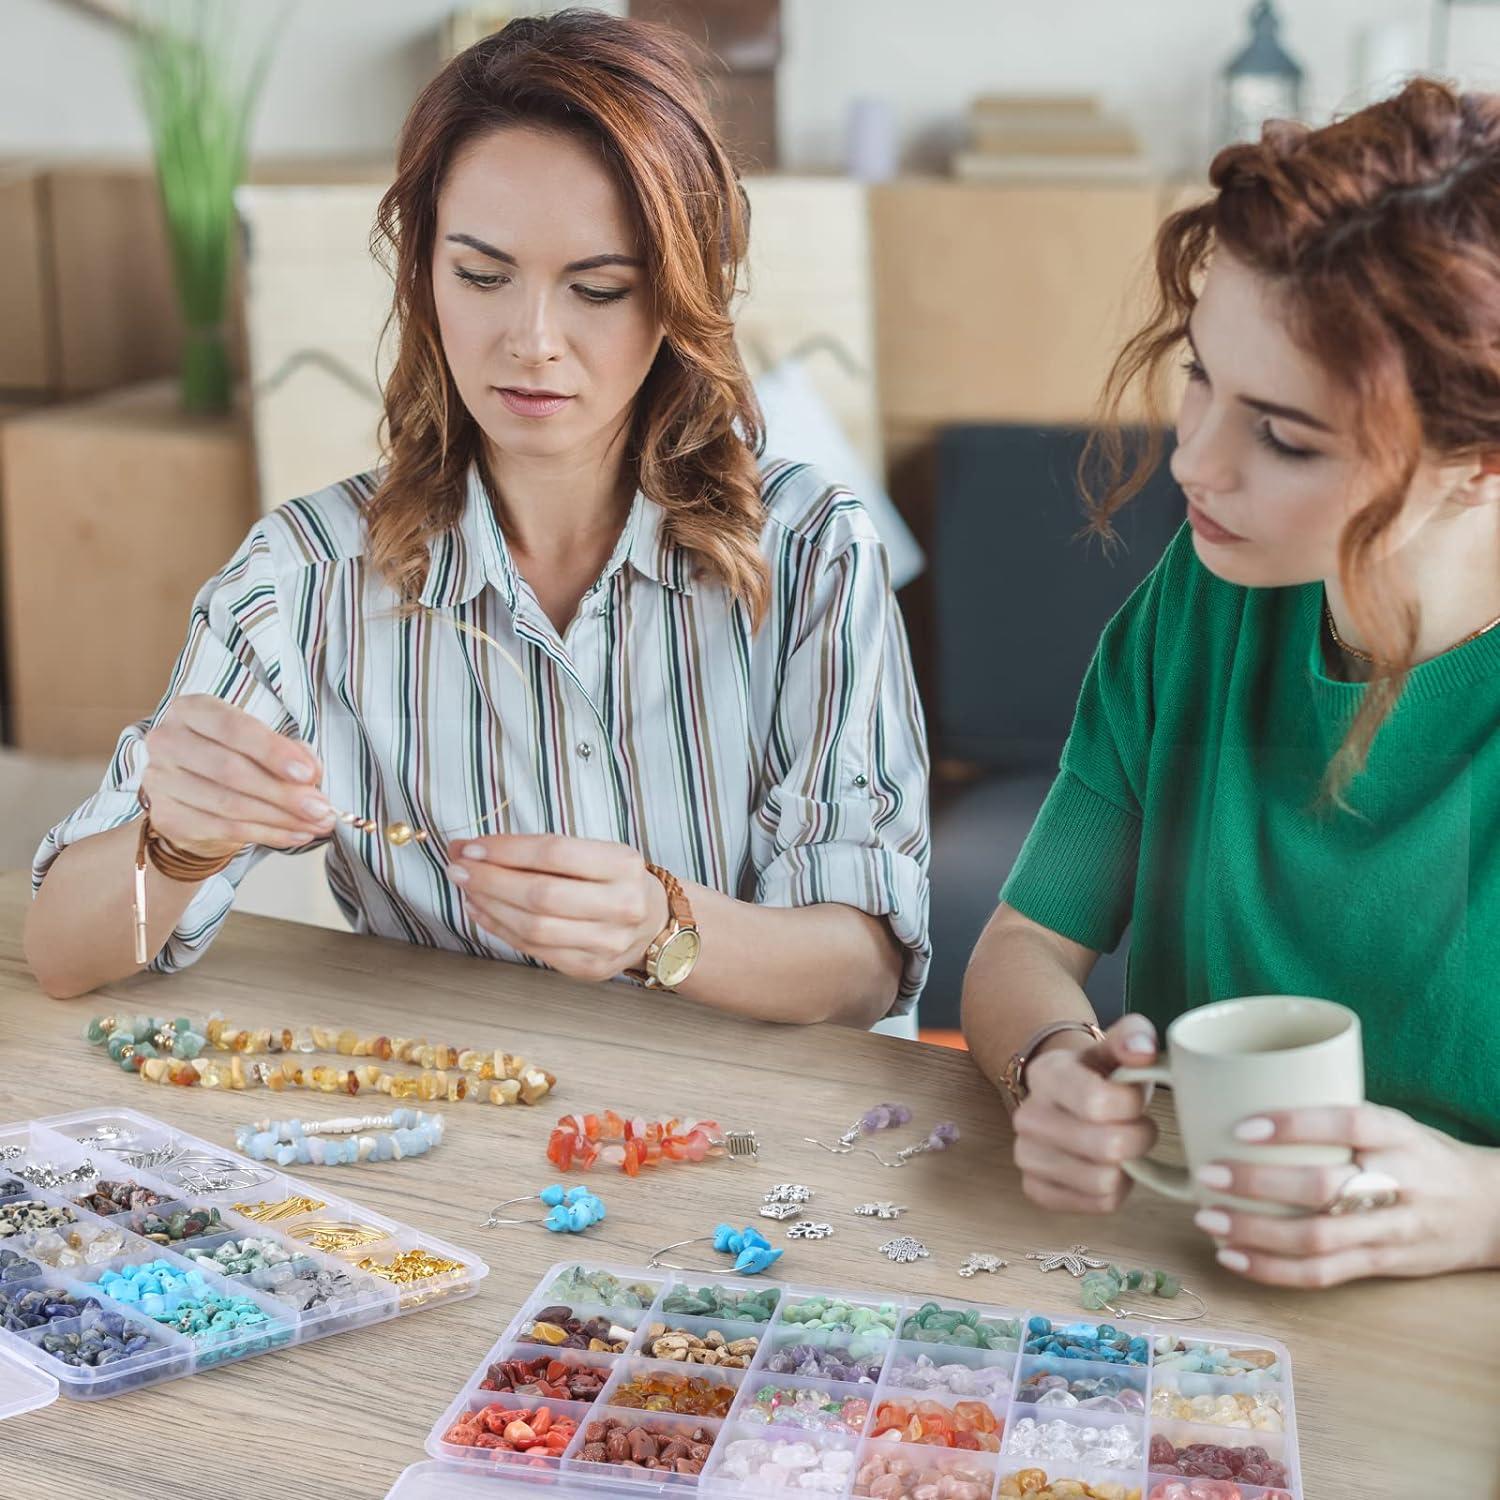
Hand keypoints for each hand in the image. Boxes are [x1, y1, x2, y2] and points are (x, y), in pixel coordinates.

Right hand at [141, 695, 331, 858]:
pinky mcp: (166, 816)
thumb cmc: (233, 757)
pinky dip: (267, 834)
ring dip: (281, 818)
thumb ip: (290, 752)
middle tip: (320, 808)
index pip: (233, 727)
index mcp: (192, 711)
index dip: (272, 751)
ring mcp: (161, 781)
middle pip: (231, 770)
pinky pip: (224, 829)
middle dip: (283, 793)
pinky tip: (295, 835)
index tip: (308, 773)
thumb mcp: (261, 744)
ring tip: (316, 824)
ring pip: (230, 804)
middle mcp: (168, 741)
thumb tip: (312, 773)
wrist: (192, 795)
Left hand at [445, 834, 667, 982]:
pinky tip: (481, 910)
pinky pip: (534, 949)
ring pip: (533, 927)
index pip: (554, 853)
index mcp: (623, 864)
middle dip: (489, 880)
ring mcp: (608, 942)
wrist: (653, 923)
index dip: (506, 850)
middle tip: (457, 867)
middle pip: (541, 894)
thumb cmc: (612, 879)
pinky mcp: (590, 968)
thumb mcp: (595, 852)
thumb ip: (543, 852)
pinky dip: (500, 929)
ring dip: (489, 905)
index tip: (470, 846)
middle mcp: (622, 905)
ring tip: (465, 888)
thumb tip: (474, 850)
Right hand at [1012, 1015, 1159, 1213]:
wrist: (1065, 1097)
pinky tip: (1107, 1168)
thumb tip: (1142, 1050)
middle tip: (1140, 1127)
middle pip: (1106, 1147)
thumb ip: (1133, 1037)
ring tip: (1122, 1147)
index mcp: (1047, 1074)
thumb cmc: (1100, 1075)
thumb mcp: (1117, 1047)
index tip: (1136, 1099)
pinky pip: (1096, 1205)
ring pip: (1103, 1182)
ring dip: (1128, 1168)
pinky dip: (1114, 1191)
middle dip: (1139, 1139)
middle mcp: (1027, 1116)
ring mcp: (1026, 1156)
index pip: (1098, 1102)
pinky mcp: (1035, 1189)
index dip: (1132, 1105)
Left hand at [1191, 1104, 1499, 1286]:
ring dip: (1255, 1234)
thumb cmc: (1424, 1155)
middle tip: (1208, 1175)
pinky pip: (1323, 1274)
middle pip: (1324, 1188)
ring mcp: (1390, 1229)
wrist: (1492, 1210)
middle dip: (1258, 1185)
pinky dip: (1273, 1270)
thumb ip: (1336, 1119)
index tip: (1242, 1127)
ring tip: (1209, 1221)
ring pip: (1318, 1239)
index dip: (1294, 1125)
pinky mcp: (1382, 1264)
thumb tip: (1250, 1099)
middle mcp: (1398, 1182)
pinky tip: (1234, 1258)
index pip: (1346, 1123)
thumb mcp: (1394, 1122)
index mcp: (1397, 1135)